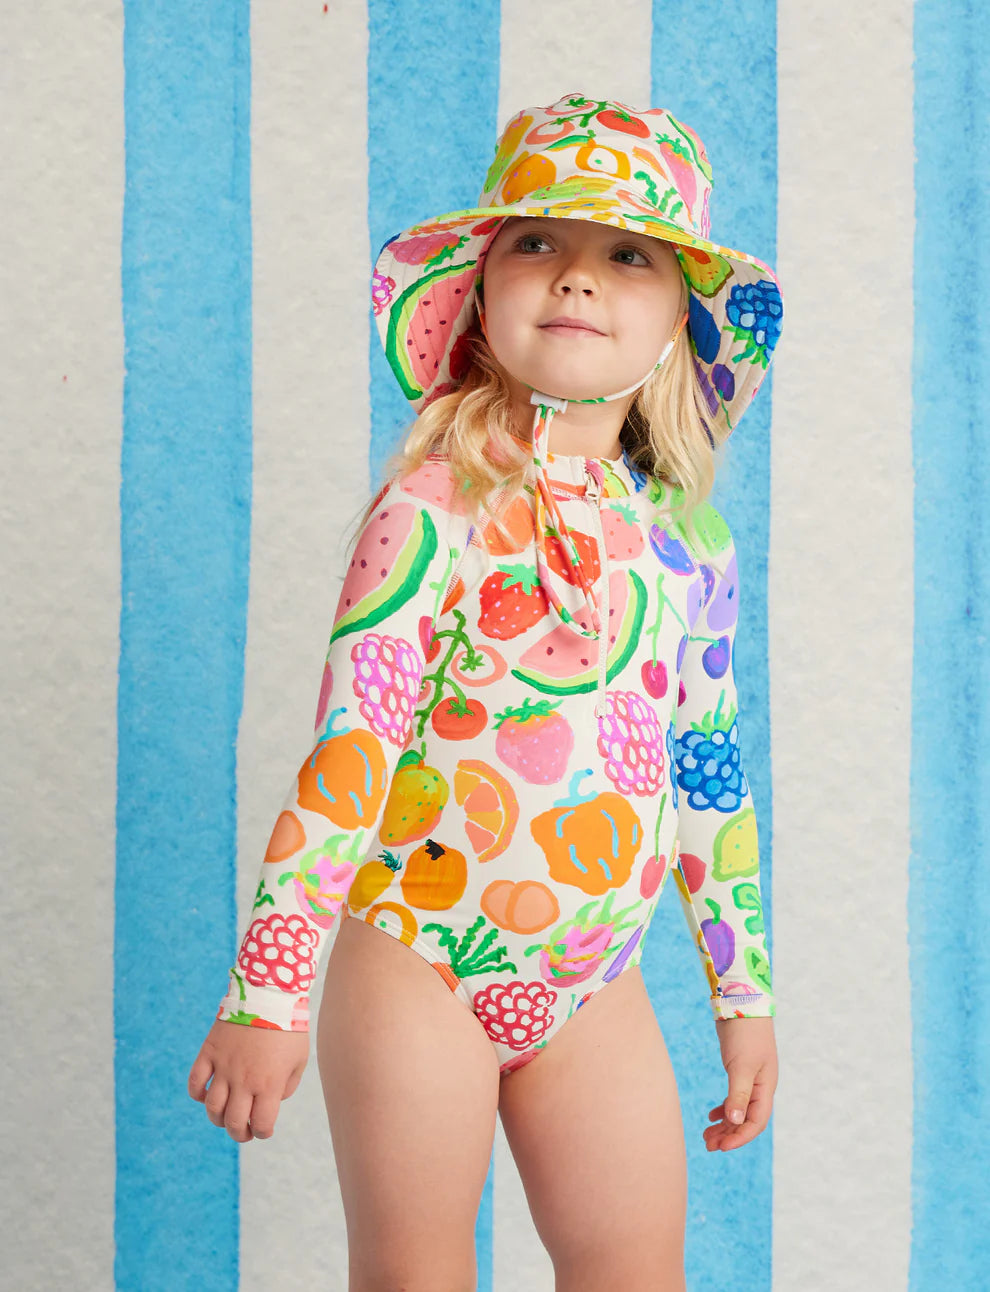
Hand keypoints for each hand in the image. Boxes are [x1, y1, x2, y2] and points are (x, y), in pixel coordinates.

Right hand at [187, 1019, 310, 1142]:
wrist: (269, 993)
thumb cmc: (289, 1026)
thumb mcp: (299, 1059)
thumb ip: (288, 1086)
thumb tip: (273, 1101)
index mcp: (269, 1084)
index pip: (261, 1124)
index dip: (263, 1132)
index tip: (264, 1129)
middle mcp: (244, 1080)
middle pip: (234, 1122)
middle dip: (240, 1133)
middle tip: (245, 1131)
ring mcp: (224, 1067)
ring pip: (212, 1108)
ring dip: (218, 1119)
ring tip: (226, 1116)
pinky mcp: (210, 1052)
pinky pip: (195, 1082)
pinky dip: (197, 1094)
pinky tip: (207, 1095)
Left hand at [704, 1015, 777, 1151]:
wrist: (742, 1002)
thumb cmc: (744, 1033)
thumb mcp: (741, 1065)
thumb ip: (738, 1093)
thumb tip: (734, 1120)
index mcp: (765, 1088)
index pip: (755, 1122)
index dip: (739, 1137)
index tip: (721, 1147)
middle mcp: (760, 1086)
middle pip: (746, 1120)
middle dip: (729, 1135)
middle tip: (708, 1145)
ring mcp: (750, 1078)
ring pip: (738, 1110)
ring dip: (724, 1124)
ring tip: (707, 1136)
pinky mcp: (739, 1070)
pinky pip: (733, 1097)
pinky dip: (723, 1108)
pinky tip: (711, 1116)